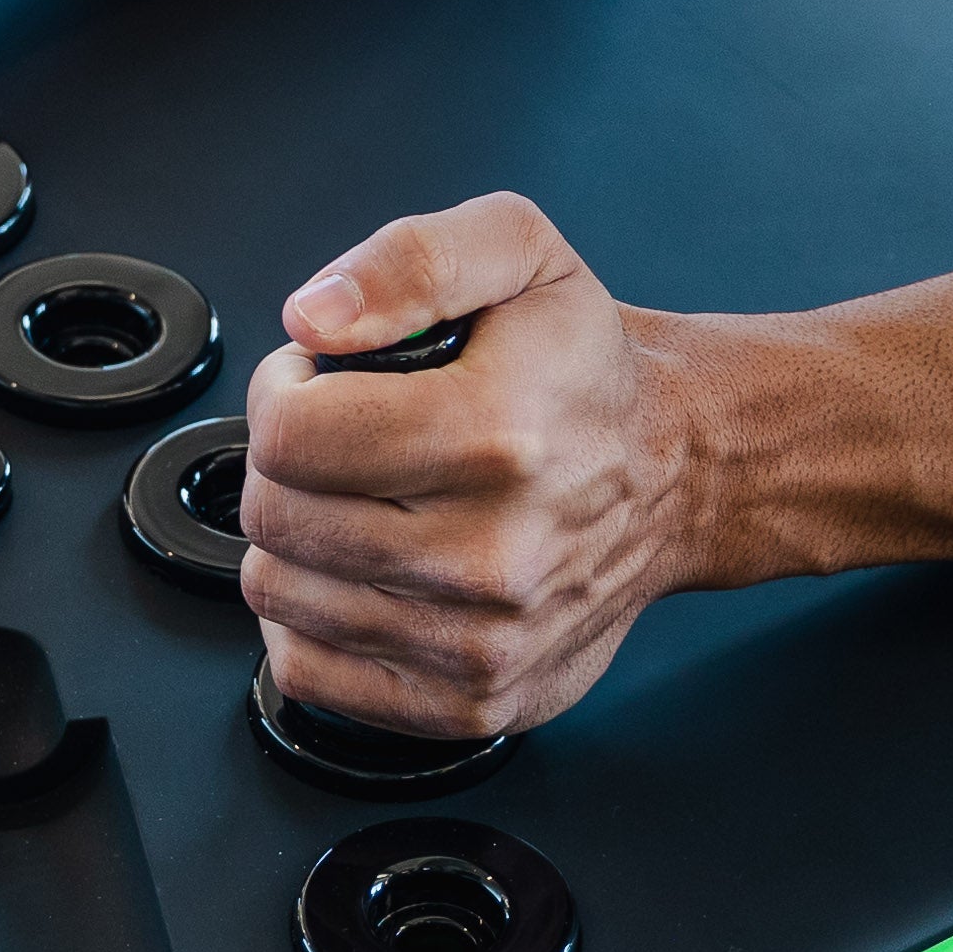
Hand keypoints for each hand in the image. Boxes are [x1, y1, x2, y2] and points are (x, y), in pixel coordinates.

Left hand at [235, 192, 706, 738]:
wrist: (676, 471)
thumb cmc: (585, 368)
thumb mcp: (519, 250)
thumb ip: (409, 260)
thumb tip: (314, 317)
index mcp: (498, 434)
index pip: (291, 438)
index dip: (281, 391)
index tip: (316, 380)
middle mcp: (495, 553)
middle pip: (276, 519)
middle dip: (285, 464)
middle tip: (341, 437)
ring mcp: (485, 641)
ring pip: (280, 597)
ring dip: (297, 539)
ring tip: (361, 498)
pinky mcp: (475, 700)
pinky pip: (312, 674)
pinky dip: (310, 621)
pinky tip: (361, 570)